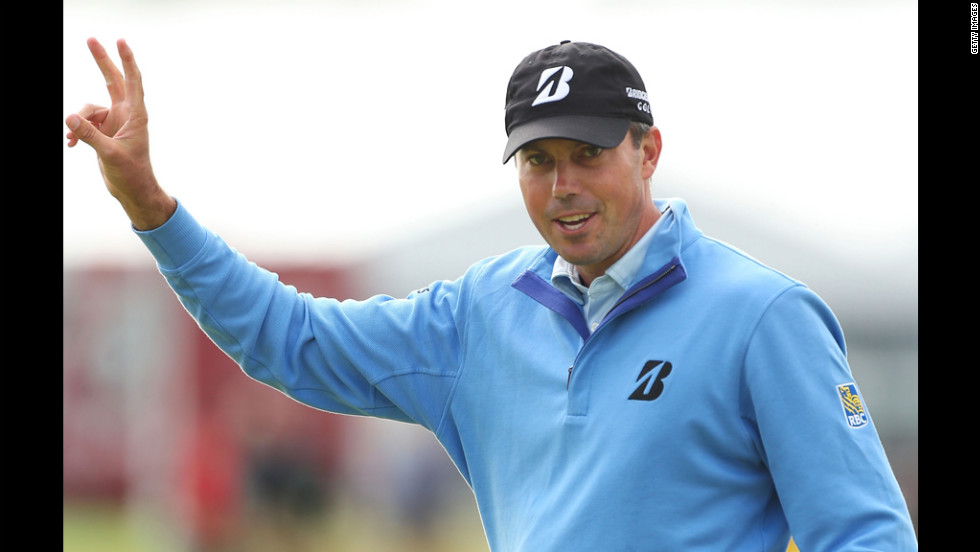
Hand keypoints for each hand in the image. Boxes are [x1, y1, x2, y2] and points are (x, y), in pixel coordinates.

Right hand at [66, 38, 175, 229]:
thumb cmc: (131, 174)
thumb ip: (89, 136)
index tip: (120, 41)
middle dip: (101, 61)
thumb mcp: (109, 154)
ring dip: (78, 121)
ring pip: (89, 108)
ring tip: (71, 140)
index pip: (132, 81)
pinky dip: (76, 131)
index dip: (127, 60)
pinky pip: (84, 122)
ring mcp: (114, 121)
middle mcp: (126, 114)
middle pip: (112, 80)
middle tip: (91, 39)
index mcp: (136, 115)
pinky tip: (70, 144)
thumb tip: (70, 118)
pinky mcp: (104, 131)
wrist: (132, 190)